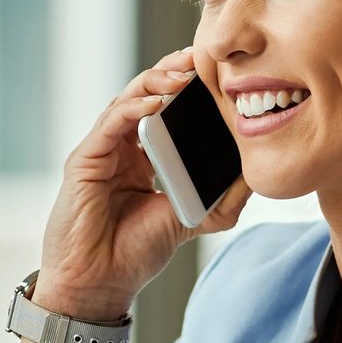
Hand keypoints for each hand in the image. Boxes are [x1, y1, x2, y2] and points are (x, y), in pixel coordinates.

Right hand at [35, 46, 252, 321]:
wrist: (98, 284)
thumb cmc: (132, 254)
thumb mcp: (188, 221)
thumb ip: (219, 200)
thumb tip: (256, 176)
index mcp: (142, 158)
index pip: (167, 110)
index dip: (190, 88)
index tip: (219, 73)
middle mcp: (120, 148)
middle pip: (146, 94)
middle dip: (174, 71)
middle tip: (202, 57)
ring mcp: (101, 151)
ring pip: (128, 99)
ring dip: (157, 80)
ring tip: (185, 72)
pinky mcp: (85, 160)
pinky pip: (111, 123)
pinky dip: (136, 107)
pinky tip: (160, 100)